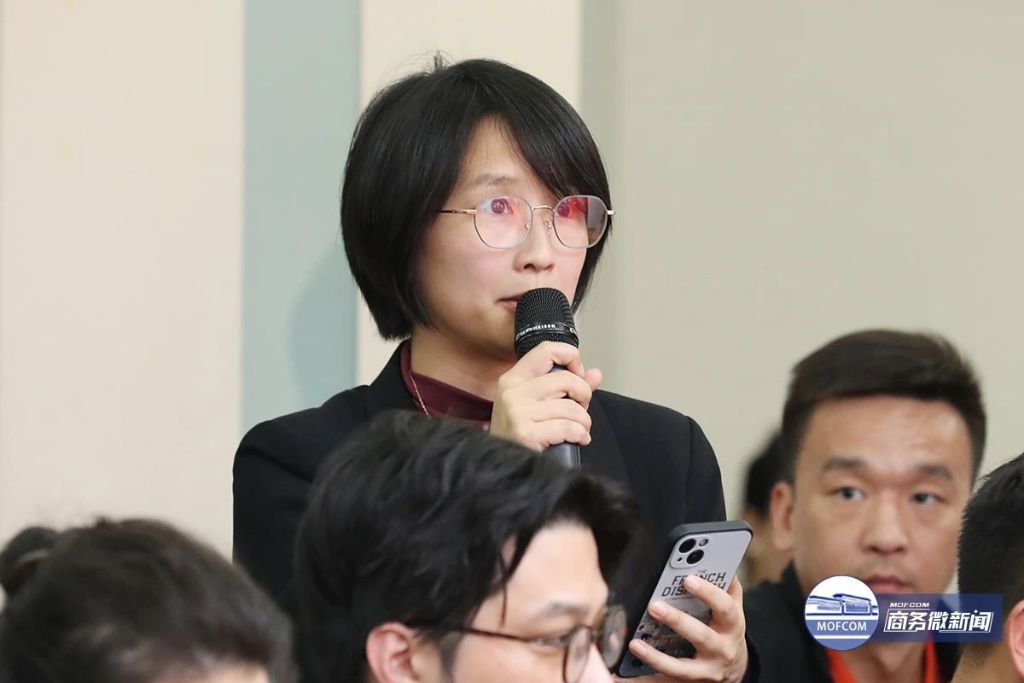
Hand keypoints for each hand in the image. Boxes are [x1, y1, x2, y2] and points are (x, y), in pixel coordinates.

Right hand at [490, 341, 601, 450]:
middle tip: (580, 410)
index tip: (577, 376)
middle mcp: (512, 391)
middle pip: (566, 378)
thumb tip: (595, 374)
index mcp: (514, 378)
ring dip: (584, 421)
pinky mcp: (525, 433)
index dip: (571, 358)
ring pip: (571, 407)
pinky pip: (567, 427)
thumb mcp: (540, 405)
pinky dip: (580, 434)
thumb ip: (570, 387)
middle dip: (583, 395)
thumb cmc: (521, 435)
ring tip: (580, 430)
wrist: (502, 467)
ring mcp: (517, 412)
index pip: (547, 349)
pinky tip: (578, 440)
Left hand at [615, 577, 747, 682]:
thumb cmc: (726, 630)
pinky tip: (623, 671)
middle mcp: (721, 649)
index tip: (688, 579)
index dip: (709, 593)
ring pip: (681, 668)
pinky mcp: (690, 682)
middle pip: (701, 636)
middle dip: (678, 621)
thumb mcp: (732, 610)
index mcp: (731, 626)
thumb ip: (727, 587)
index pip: (725, 608)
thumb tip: (717, 560)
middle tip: (655, 606)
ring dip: (656, 657)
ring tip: (635, 644)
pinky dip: (644, 677)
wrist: (735, 669)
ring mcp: (705, 670)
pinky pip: (665, 680)